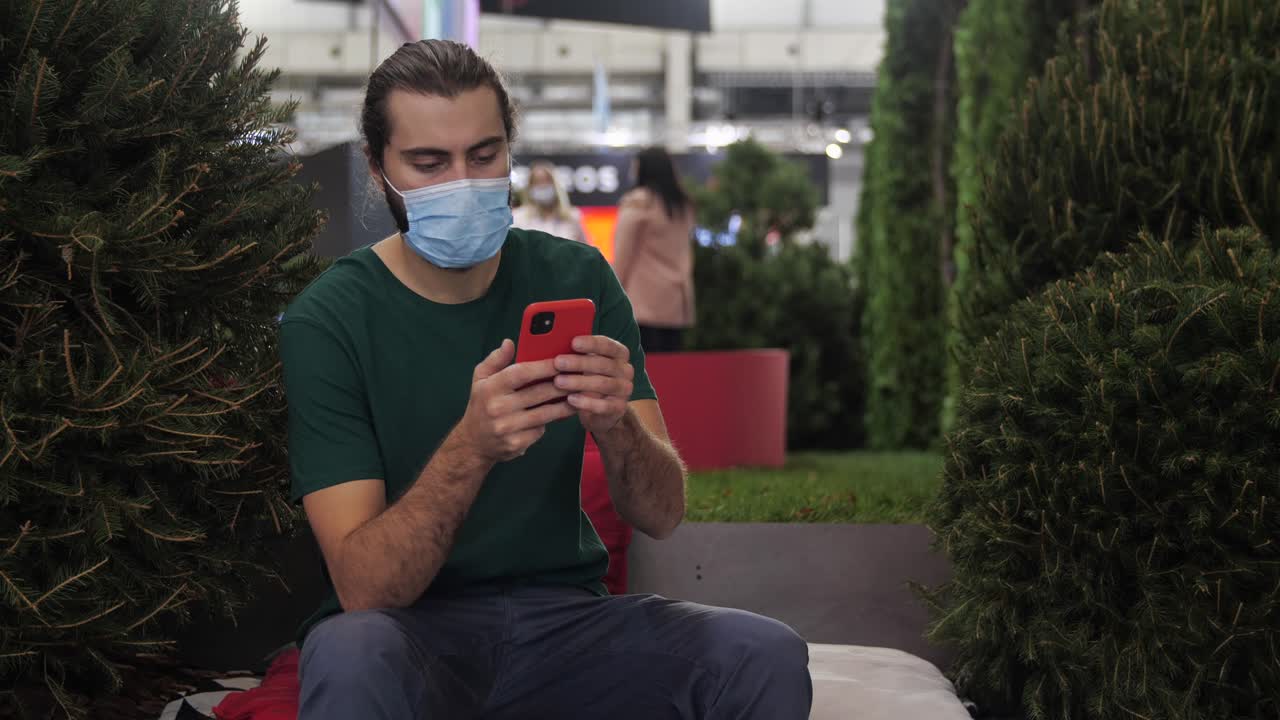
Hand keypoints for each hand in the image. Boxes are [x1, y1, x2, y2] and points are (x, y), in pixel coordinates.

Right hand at [455, 340, 577, 463]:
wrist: (474, 442)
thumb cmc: (481, 404)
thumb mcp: (481, 379)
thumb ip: (496, 360)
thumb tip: (509, 343)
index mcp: (490, 388)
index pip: (521, 373)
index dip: (544, 367)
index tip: (562, 361)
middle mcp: (497, 408)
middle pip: (538, 393)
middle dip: (561, 385)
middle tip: (578, 378)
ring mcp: (507, 427)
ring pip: (544, 413)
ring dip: (564, 405)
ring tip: (578, 396)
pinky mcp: (515, 443)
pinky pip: (540, 430)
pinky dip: (551, 422)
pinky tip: (562, 414)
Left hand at [553, 336, 633, 435]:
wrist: (603, 410)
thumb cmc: (590, 379)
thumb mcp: (587, 365)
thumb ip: (579, 354)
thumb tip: (556, 343)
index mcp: (620, 354)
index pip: (608, 345)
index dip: (591, 343)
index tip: (573, 343)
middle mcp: (626, 370)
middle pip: (603, 364)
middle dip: (579, 363)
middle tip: (558, 362)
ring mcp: (625, 390)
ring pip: (603, 384)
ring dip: (579, 382)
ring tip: (559, 381)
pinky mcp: (620, 408)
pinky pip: (604, 405)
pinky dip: (586, 402)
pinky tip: (571, 400)